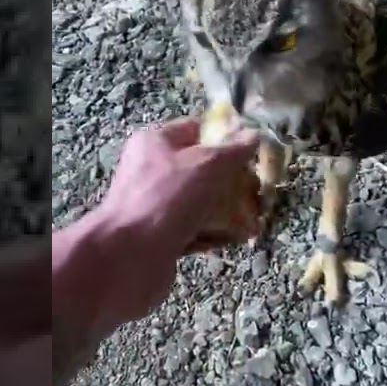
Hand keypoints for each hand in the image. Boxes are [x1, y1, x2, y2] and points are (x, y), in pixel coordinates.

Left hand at [100, 116, 260, 253]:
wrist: (129, 256)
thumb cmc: (167, 198)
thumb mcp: (207, 165)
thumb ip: (233, 150)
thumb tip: (254, 135)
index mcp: (155, 142)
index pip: (195, 129)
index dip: (225, 137)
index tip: (253, 151)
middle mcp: (152, 170)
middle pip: (201, 168)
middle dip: (231, 180)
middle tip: (257, 190)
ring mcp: (155, 205)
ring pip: (199, 201)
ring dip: (227, 210)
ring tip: (254, 219)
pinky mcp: (160, 235)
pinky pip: (193, 228)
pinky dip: (213, 233)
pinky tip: (236, 239)